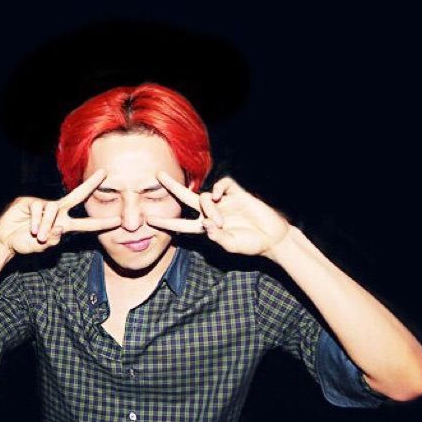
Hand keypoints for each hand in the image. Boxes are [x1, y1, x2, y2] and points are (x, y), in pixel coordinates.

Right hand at [0, 169, 120, 254]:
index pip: (86, 224)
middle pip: (77, 196)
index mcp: (64, 226)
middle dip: (91, 185)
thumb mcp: (41, 247)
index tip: (118, 221)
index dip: (101, 223)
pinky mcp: (30, 202)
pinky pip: (39, 209)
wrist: (5, 240)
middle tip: (105, 174)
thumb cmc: (25, 244)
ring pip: (54, 209)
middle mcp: (58, 213)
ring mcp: (44, 206)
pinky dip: (37, 221)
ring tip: (39, 237)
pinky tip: (32, 230)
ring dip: (47, 225)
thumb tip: (61, 228)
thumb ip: (53, 241)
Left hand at [146, 171, 291, 257]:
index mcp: (206, 228)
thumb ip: (217, 237)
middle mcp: (211, 212)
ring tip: (220, 221)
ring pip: (204, 196)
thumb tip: (205, 224)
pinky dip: (218, 188)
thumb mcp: (231, 246)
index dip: (166, 223)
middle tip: (157, 174)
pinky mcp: (237, 194)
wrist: (272, 237)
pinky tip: (220, 197)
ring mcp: (223, 202)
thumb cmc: (251, 244)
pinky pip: (222, 184)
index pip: (181, 225)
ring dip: (208, 208)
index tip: (149, 220)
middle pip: (186, 197)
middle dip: (172, 186)